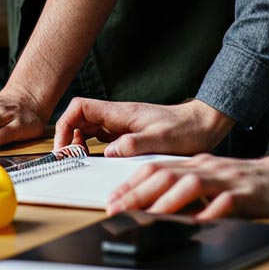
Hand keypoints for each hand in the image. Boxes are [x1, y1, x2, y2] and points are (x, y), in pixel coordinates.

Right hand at [53, 97, 233, 156]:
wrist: (203, 125)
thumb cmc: (185, 130)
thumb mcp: (161, 140)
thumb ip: (134, 144)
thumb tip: (108, 153)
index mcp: (119, 113)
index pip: (80, 108)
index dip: (65, 125)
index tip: (64, 147)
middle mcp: (116, 116)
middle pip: (79, 119)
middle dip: (68, 137)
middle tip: (70, 159)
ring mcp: (121, 124)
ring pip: (88, 128)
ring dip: (79, 143)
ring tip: (82, 161)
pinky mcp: (127, 134)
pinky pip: (101, 138)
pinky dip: (93, 148)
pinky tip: (99, 161)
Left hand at [107, 153, 268, 221]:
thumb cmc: (247, 187)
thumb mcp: (212, 184)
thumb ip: (188, 193)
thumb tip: (156, 210)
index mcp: (196, 165)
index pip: (156, 169)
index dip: (132, 184)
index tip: (112, 200)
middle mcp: (207, 168)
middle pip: (166, 175)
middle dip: (138, 193)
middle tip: (118, 209)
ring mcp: (227, 179)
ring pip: (191, 185)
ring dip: (166, 201)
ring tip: (147, 216)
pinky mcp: (248, 194)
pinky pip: (225, 203)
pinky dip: (209, 212)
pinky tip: (195, 223)